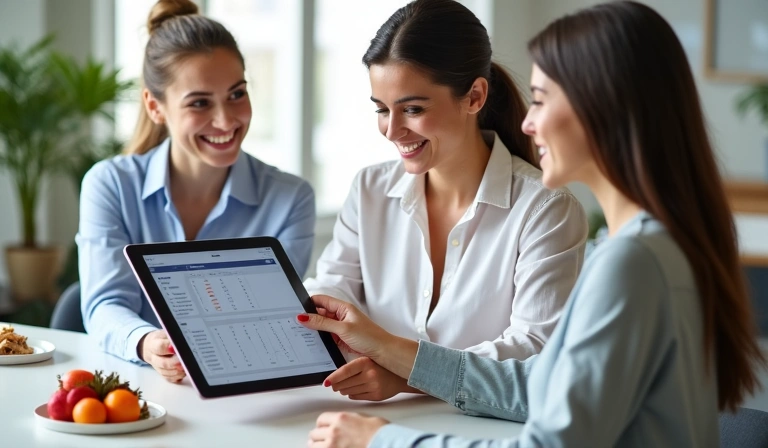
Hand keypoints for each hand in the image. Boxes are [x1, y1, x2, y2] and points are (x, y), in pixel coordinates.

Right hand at [138, 330, 184, 382]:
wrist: (150, 346)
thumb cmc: (161, 338)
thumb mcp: (164, 333)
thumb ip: (172, 336)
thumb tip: (182, 340)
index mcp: (153, 344)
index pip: (159, 347)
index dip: (167, 348)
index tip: (175, 348)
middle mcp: (154, 358)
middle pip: (163, 363)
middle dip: (175, 363)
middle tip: (184, 361)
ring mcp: (157, 367)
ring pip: (166, 372)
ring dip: (178, 371)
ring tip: (188, 367)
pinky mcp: (162, 373)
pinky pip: (169, 378)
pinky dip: (177, 377)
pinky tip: (185, 372)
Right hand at [298, 295, 419, 378]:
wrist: (383, 353)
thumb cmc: (369, 337)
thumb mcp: (343, 328)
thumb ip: (323, 322)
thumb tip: (304, 317)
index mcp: (343, 307)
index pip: (321, 300)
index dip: (308, 303)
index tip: (295, 309)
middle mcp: (341, 315)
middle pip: (319, 313)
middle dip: (308, 317)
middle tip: (294, 323)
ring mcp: (340, 327)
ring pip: (322, 325)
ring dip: (313, 329)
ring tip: (300, 333)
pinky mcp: (341, 339)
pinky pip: (326, 336)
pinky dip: (319, 338)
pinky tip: (311, 342)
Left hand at [308, 412, 387, 447]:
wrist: (385, 443)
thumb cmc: (379, 432)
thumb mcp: (361, 418)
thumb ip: (346, 420)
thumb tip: (341, 424)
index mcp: (340, 418)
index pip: (321, 419)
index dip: (321, 424)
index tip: (322, 427)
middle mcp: (334, 431)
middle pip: (314, 433)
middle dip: (318, 436)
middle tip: (321, 438)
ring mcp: (333, 446)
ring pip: (314, 445)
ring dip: (317, 445)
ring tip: (321, 446)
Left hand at [324, 357, 411, 400]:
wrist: (400, 376)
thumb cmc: (382, 366)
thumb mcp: (367, 360)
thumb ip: (353, 366)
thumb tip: (335, 376)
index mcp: (366, 362)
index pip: (344, 371)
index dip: (333, 377)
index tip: (326, 382)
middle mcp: (370, 374)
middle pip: (345, 383)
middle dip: (337, 385)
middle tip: (333, 384)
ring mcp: (374, 386)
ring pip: (349, 391)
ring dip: (344, 390)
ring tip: (343, 387)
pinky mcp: (376, 396)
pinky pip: (357, 397)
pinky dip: (352, 395)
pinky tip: (353, 391)